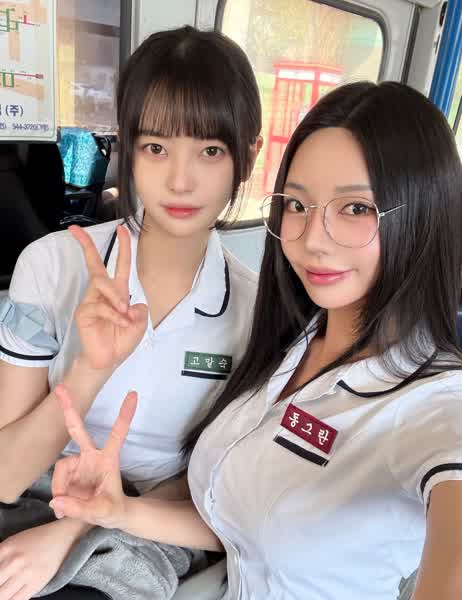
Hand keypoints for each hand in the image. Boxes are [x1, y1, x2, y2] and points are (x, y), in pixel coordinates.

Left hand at [0, 521, 76, 599]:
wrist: (63, 536)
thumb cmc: (38, 538)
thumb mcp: (13, 542)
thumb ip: (0, 556)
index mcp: (7, 548)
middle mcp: (14, 560)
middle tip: (1, 587)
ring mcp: (25, 572)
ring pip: (2, 595)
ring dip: (3, 595)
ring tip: (5, 593)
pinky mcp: (36, 583)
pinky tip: (12, 596)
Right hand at [49, 384, 136, 528]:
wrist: (110, 516)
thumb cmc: (114, 510)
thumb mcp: (102, 512)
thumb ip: (80, 508)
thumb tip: (56, 501)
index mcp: (109, 459)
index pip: (118, 433)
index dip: (125, 414)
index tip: (133, 394)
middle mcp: (93, 456)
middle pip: (78, 430)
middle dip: (68, 409)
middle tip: (61, 388)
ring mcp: (80, 463)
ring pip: (61, 467)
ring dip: (60, 487)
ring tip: (65, 507)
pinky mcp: (70, 473)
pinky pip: (57, 480)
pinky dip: (57, 494)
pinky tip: (61, 508)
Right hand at [70, 224, 147, 369]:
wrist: (108, 361)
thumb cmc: (122, 340)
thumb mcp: (139, 324)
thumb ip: (140, 311)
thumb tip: (131, 304)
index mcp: (117, 292)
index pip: (118, 265)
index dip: (121, 246)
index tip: (120, 228)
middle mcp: (102, 293)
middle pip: (95, 264)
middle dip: (87, 245)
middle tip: (76, 229)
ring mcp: (91, 301)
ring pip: (102, 285)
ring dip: (117, 298)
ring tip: (125, 313)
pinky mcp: (84, 313)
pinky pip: (102, 307)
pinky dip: (115, 316)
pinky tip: (122, 324)